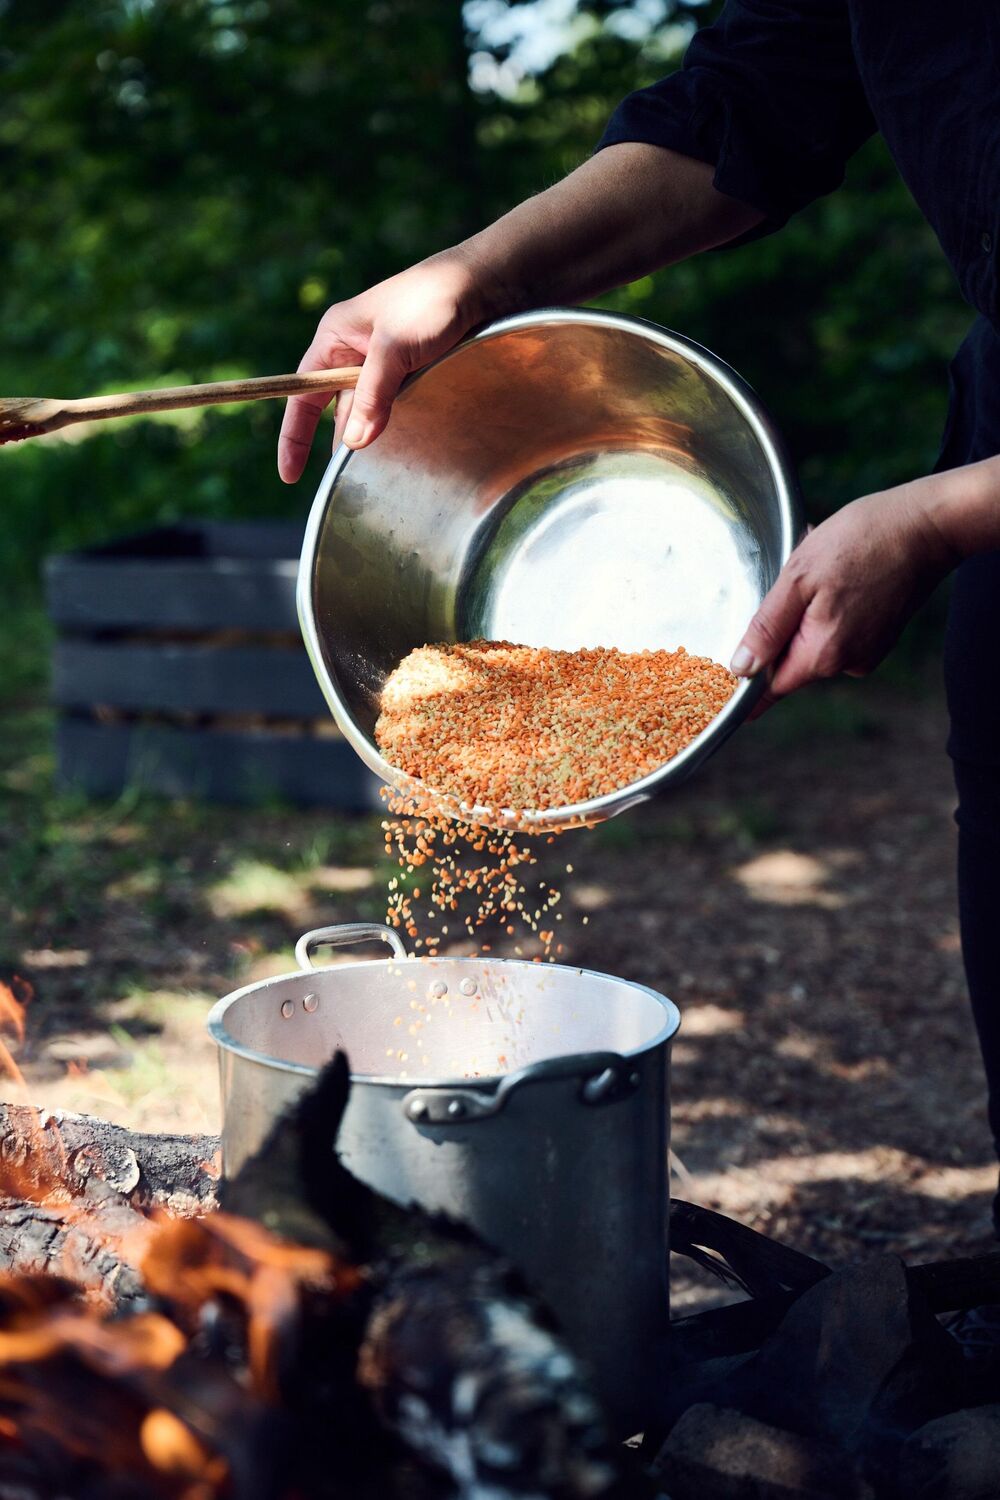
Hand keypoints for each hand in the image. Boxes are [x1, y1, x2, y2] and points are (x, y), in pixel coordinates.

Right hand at [277, 248, 502, 482]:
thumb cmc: (433, 301)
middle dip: (346, 439)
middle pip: (337, 409)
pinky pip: (395, 406)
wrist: (486, 282)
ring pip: (369, 410)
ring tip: (390, 460)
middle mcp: (353, 351)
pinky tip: (409, 441)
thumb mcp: (395, 348)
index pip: (302, 393)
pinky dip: (398, 425)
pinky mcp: (411, 370)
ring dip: (376, 432)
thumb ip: (372, 395)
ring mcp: (383, 362)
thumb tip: (353, 444)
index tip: (290, 476)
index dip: (294, 436)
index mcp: (335, 337)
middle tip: (358, 476)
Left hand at [730, 476, 961, 710]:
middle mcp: (847, 663)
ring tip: (819, 568)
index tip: (725, 682)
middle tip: (788, 580)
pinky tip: (838, 574)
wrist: (927, 525)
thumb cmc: (862, 541)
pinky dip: (827, 607)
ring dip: (804, 611)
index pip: (770, 688)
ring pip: (812, 641)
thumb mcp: (799, 578)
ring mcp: (866, 652)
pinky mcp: (878, 637)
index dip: (745, 683)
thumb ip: (768, 628)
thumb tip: (741, 669)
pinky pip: (836, 630)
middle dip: (779, 626)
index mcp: (823, 653)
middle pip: (790, 661)